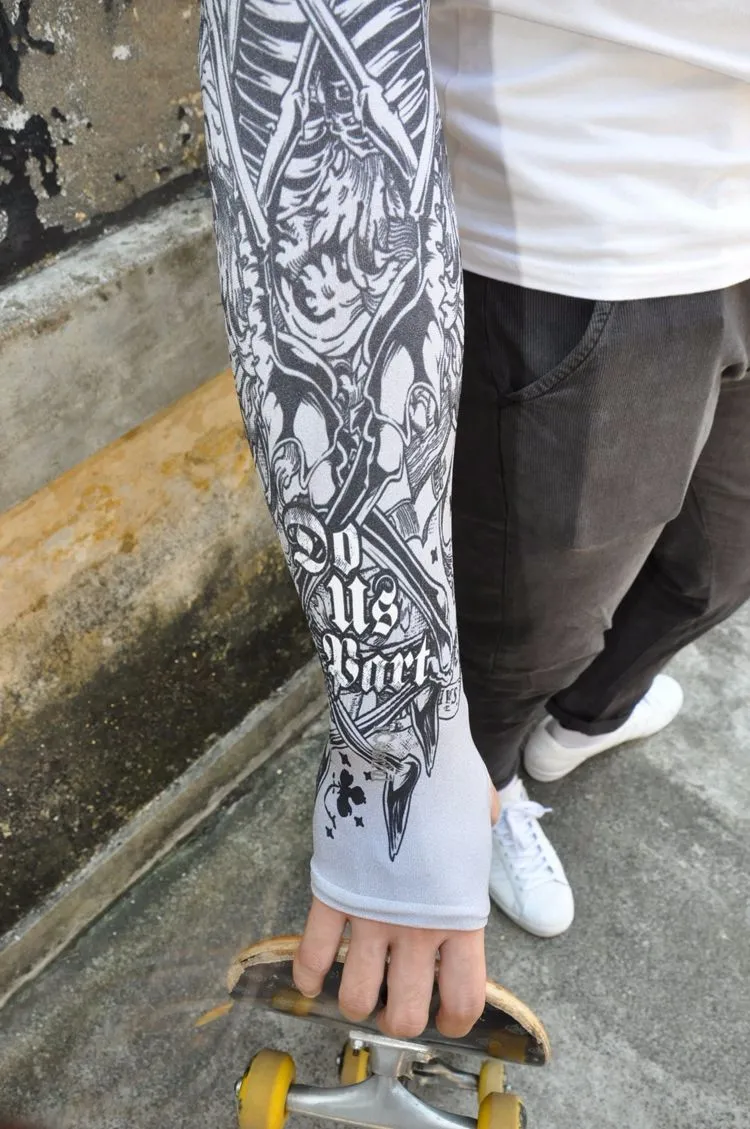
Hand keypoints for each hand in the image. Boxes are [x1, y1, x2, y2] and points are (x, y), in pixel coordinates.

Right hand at [293, 783, 500, 1039]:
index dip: (454, 1021)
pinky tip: (308, 981)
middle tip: (394, 1002)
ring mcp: (370, 915)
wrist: (398, 746)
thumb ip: (480, 832)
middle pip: (405, 1013)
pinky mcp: (332, 895)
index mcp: (460, 915)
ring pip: (356, 996)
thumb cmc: (445, 775)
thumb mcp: (479, 815)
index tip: (446, 1019)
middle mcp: (417, 928)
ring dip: (355, 1002)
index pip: (463, 998)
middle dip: (397, 1019)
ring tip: (357, 990)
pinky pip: (312, 953)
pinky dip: (306, 976)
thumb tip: (481, 819)